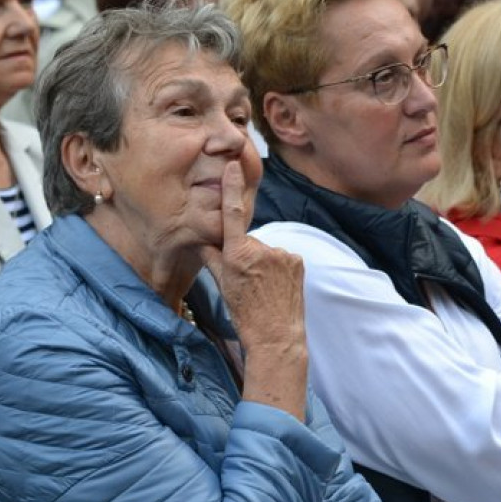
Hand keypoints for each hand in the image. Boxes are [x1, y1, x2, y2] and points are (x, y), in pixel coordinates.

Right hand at [200, 161, 305, 354]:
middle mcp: (262, 249)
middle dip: (245, 253)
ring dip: (263, 263)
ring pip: (266, 250)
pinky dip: (278, 267)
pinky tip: (276, 286)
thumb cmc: (245, 314)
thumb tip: (203, 239)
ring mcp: (282, 254)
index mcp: (238, 254)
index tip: (233, 166)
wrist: (276, 336)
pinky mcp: (297, 260)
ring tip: (263, 287)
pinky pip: (282, 257)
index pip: (233, 214)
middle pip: (248, 241)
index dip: (232, 189)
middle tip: (248, 280)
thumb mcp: (222, 285)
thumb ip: (212, 258)